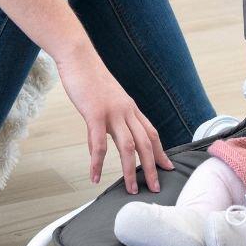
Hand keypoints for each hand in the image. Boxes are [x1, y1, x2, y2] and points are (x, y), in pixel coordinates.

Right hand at [56, 44, 174, 194]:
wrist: (78, 56)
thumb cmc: (89, 76)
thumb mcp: (105, 98)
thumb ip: (110, 116)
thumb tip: (106, 135)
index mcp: (129, 107)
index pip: (151, 132)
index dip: (160, 151)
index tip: (167, 166)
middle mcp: (126, 110)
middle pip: (146, 143)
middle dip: (152, 167)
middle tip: (156, 187)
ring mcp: (112, 112)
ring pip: (128, 147)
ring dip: (130, 171)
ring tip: (129, 189)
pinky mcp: (95, 114)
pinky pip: (99, 144)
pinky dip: (98, 163)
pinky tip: (95, 176)